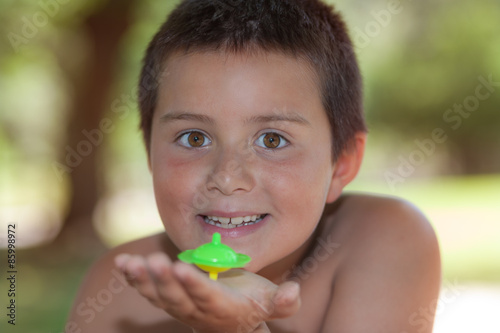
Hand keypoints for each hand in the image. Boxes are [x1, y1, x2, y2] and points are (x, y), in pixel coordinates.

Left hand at [115, 252, 299, 332]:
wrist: (229, 326)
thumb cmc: (251, 306)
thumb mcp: (270, 303)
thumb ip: (283, 302)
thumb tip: (293, 292)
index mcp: (222, 308)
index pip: (206, 297)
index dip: (193, 285)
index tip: (181, 269)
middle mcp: (196, 310)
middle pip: (177, 297)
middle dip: (164, 280)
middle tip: (154, 261)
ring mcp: (179, 305)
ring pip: (158, 295)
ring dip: (143, 280)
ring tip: (130, 264)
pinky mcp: (168, 298)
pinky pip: (148, 290)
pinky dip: (134, 279)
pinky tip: (123, 263)